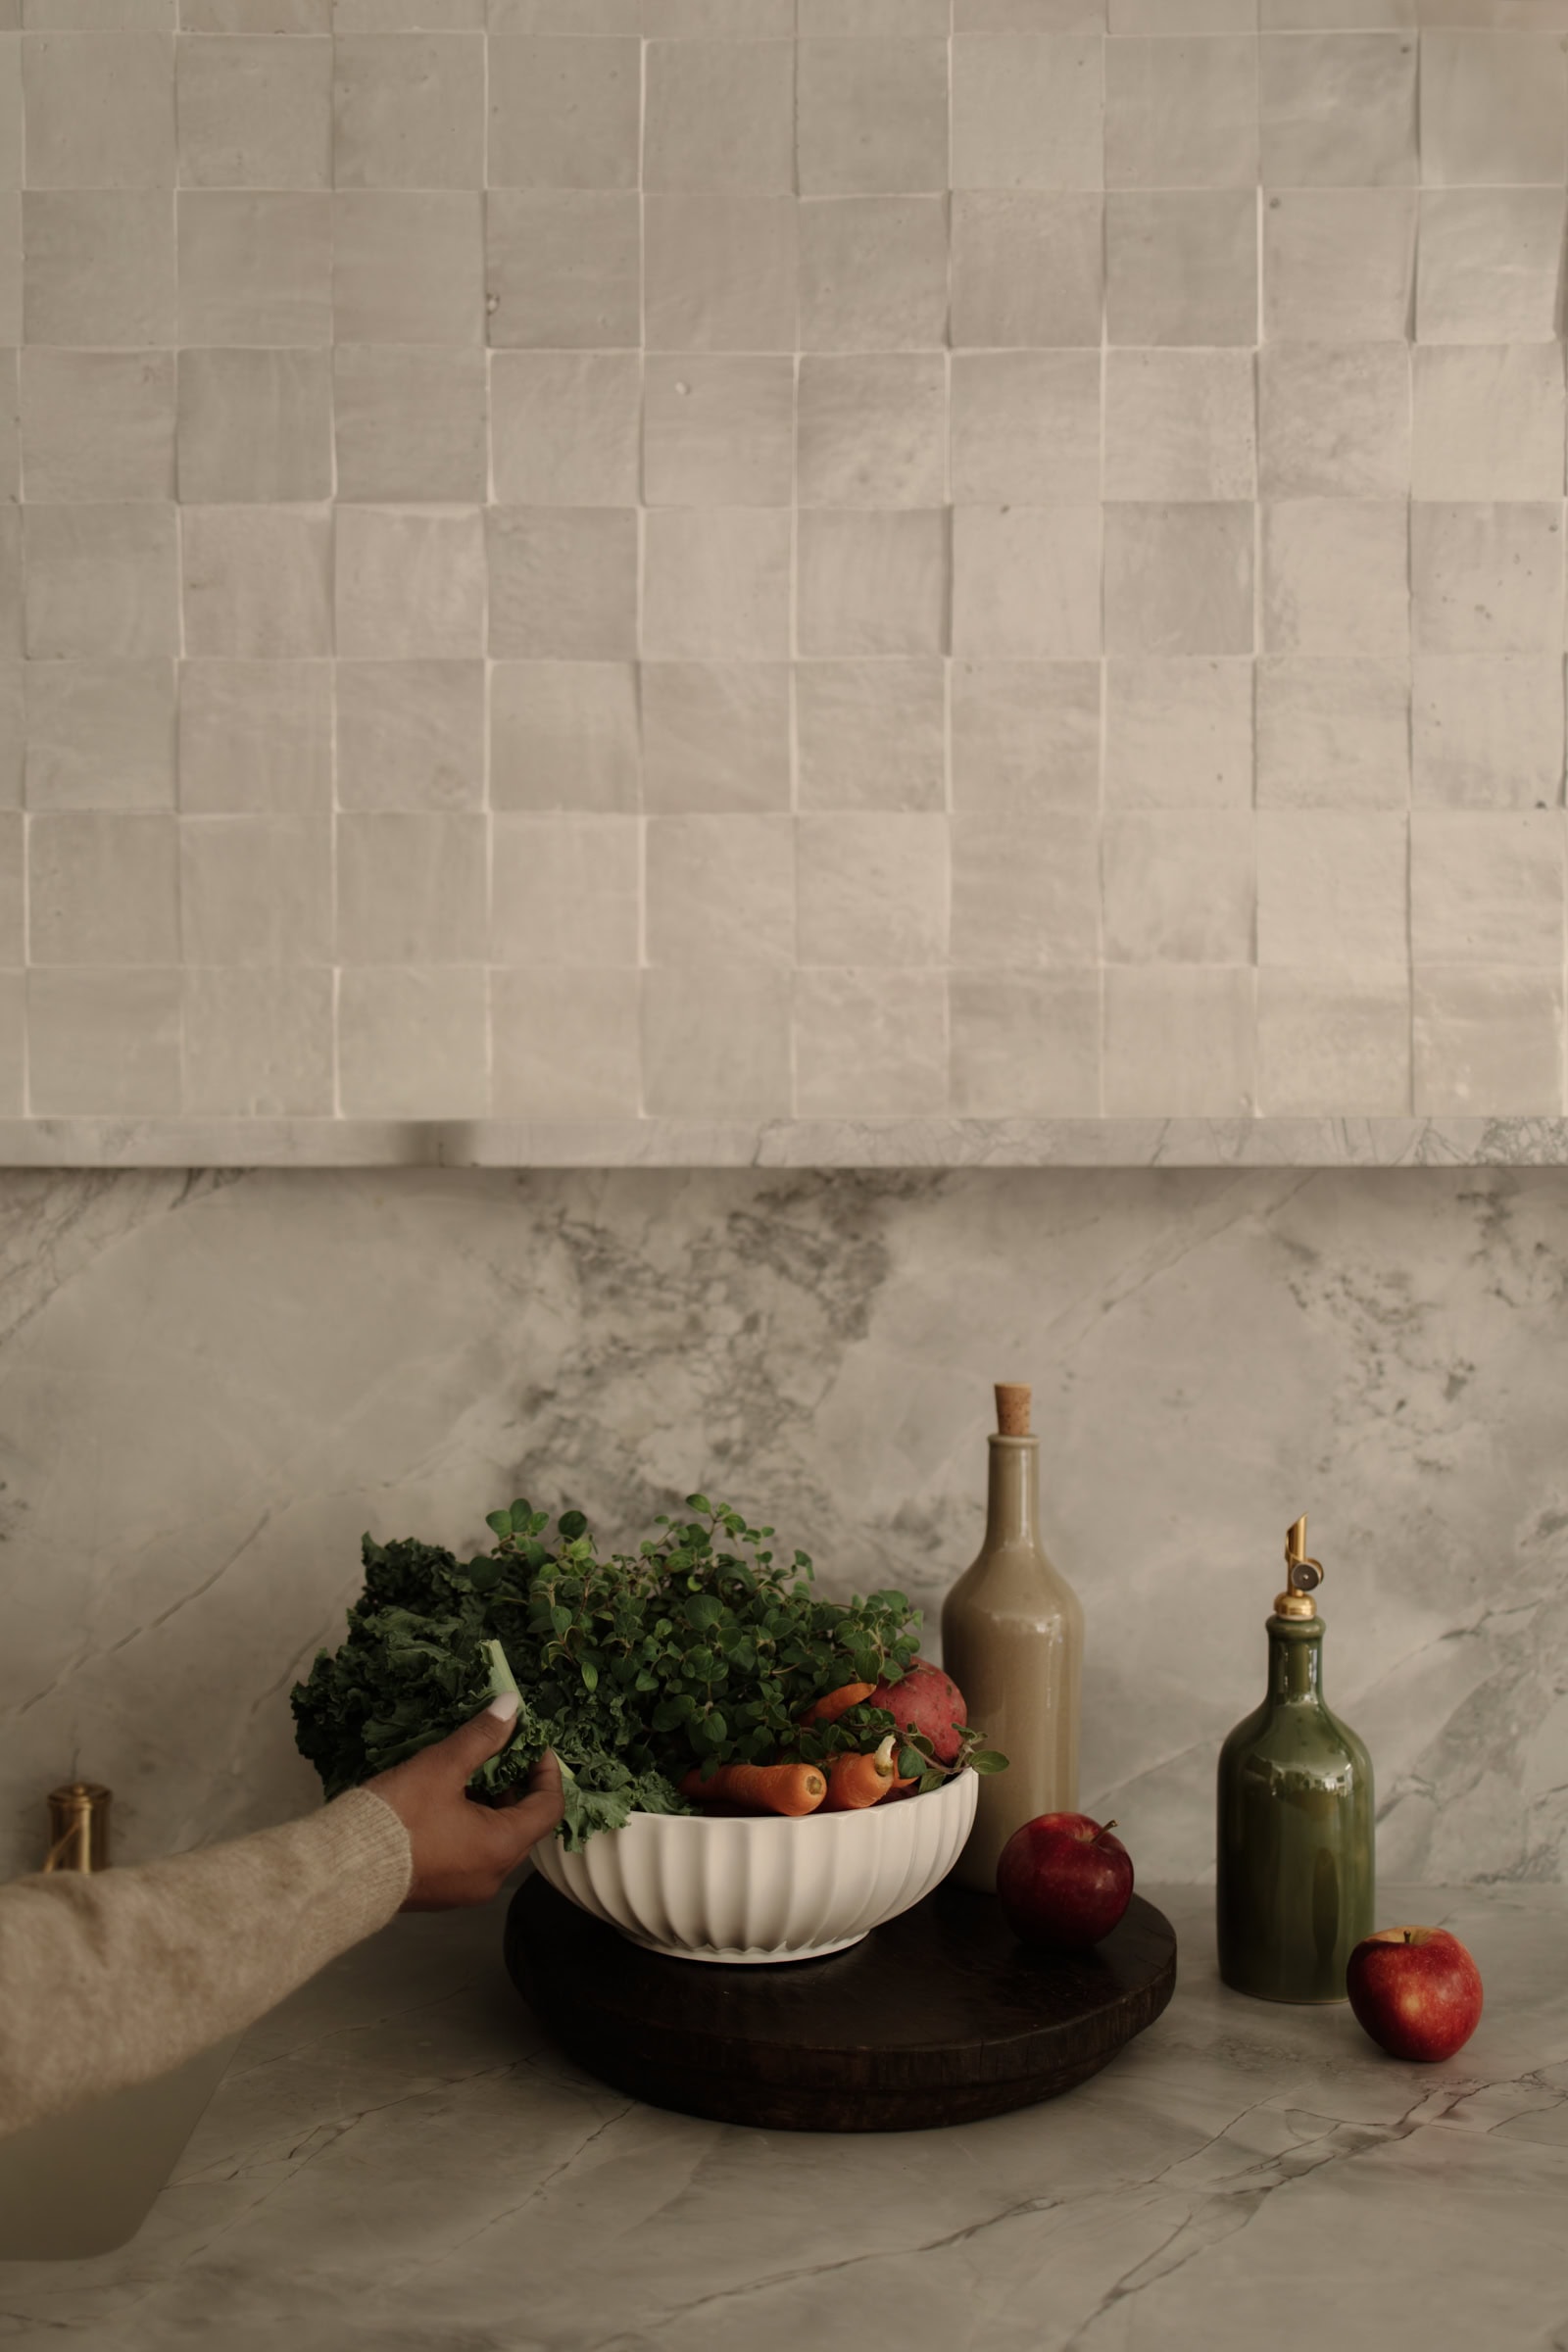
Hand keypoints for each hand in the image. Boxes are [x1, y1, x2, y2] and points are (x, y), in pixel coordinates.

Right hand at [368, 1695, 563, 1910]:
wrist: (342, 1870)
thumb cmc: (398, 1817)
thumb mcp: (442, 1767)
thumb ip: (481, 1737)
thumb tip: (511, 1705)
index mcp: (501, 1847)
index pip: (548, 1808)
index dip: (546, 1771)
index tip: (531, 1745)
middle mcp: (491, 1875)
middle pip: (524, 1826)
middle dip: (517, 1786)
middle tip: (500, 1753)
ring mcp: (466, 1889)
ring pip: (496, 1841)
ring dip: (492, 1806)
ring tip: (470, 1772)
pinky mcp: (441, 1892)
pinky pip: (472, 1855)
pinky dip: (471, 1827)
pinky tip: (447, 1801)